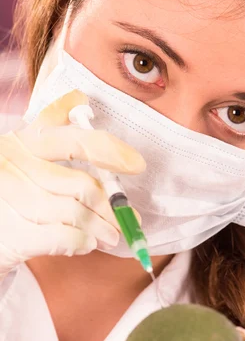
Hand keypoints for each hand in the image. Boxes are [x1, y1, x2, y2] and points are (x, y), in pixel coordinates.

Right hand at [0, 90, 144, 276]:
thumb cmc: (6, 191)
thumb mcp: (21, 152)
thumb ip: (48, 125)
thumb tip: (79, 97)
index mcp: (22, 142)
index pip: (73, 141)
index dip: (109, 151)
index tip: (136, 164)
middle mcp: (15, 165)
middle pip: (82, 185)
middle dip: (112, 205)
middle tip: (131, 218)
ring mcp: (11, 198)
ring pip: (77, 212)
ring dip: (103, 228)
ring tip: (112, 235)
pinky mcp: (13, 232)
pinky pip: (63, 236)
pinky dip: (82, 242)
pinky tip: (87, 243)